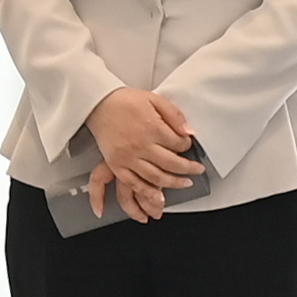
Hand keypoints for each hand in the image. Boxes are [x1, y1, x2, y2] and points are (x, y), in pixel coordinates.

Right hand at [78, 86, 200, 214]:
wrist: (99, 104)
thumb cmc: (126, 101)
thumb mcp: (155, 99)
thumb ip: (175, 115)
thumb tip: (189, 132)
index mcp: (152, 128)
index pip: (178, 144)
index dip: (187, 146)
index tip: (188, 145)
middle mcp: (140, 145)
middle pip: (171, 164)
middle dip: (188, 169)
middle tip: (197, 171)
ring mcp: (127, 157)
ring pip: (156, 177)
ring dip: (174, 183)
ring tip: (185, 184)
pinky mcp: (116, 165)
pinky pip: (133, 183)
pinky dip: (148, 192)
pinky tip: (159, 197)